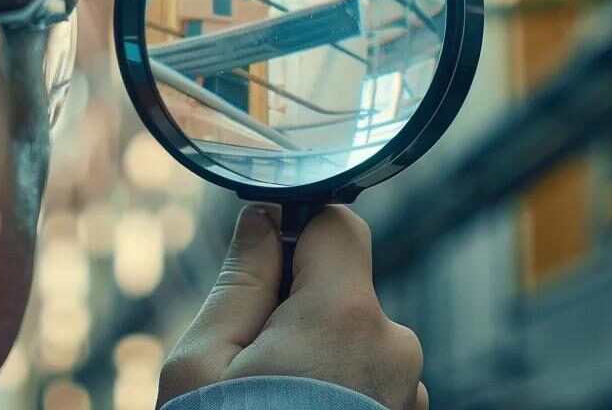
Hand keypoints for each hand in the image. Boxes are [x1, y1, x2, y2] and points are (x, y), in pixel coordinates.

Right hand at [157, 205, 426, 409]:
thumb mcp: (204, 359)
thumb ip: (241, 279)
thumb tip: (263, 219)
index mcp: (342, 317)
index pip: (340, 224)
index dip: (299, 229)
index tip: (267, 257)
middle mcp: (393, 348)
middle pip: (344, 289)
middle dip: (298, 306)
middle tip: (252, 357)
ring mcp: (407, 392)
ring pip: (356, 339)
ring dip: (320, 354)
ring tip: (276, 402)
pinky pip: (371, 380)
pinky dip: (339, 389)